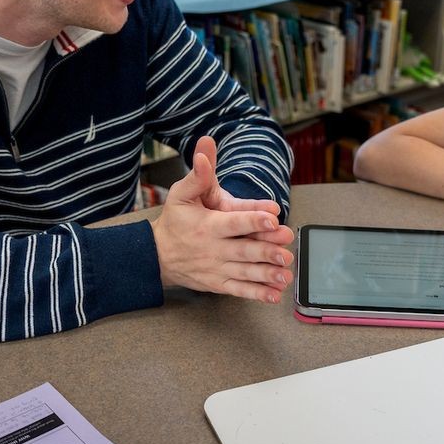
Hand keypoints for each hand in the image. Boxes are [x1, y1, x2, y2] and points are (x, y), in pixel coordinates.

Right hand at [153, 140, 293, 302]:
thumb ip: (198, 174)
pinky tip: (274, 295)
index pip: (233, 222)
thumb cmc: (174, 221)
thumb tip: (206, 149)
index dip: (253, 220)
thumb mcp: (181, 194)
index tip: (272, 218)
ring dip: (267, 274)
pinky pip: (239, 290)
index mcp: (207, 225)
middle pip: (244, 250)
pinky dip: (257, 294)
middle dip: (267, 250)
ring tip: (286, 275)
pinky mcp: (217, 284)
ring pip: (245, 273)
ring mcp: (216, 269)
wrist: (156, 256)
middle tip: (287, 248)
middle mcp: (213, 249)